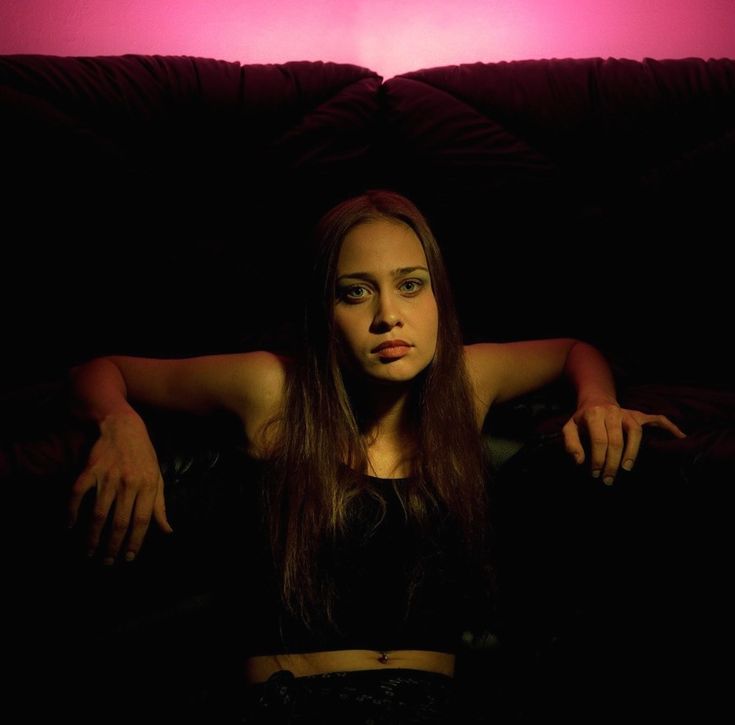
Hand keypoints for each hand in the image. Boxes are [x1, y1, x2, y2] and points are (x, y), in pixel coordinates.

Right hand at [68, 411, 172, 563]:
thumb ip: (160, 506)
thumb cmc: (143, 455)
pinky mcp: (91, 470)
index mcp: (148, 486)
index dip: (135, 542)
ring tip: (89, 552)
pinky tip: (69, 526)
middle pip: (120, 522)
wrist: (124, 427)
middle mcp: (129, 483)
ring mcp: (109, 477)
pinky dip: (72, 511)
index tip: (128, 557)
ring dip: (93, 537)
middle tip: (107, 562)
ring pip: (99, 513)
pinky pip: (78, 494)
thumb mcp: (158, 478)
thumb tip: (168, 531)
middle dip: (113, 546)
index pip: (142, 521)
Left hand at [561, 399, 686, 484]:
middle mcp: (613, 413)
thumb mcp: (569, 428)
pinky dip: (670, 427)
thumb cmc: (582, 419)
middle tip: (609, 479)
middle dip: (612, 462)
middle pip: (617, 439)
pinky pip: (657, 420)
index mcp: (594, 415)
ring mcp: (628, 413)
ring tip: (627, 468)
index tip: (596, 474)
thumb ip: (570, 444)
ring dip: (632, 452)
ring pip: (636, 432)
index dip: (598, 459)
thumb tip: (580, 461)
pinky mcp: (639, 415)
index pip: (599, 440)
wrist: (596, 400)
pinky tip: (681, 437)